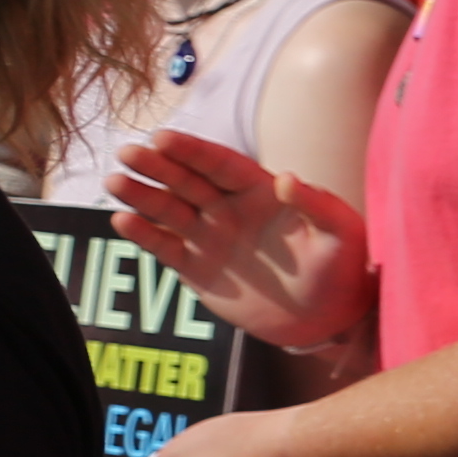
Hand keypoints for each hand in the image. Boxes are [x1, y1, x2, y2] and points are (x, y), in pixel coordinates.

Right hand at [107, 131, 371, 350]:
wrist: (326, 318)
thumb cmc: (342, 268)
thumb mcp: (340, 234)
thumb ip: (317, 205)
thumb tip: (287, 178)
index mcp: (262, 192)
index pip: (221, 164)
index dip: (192, 151)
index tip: (161, 137)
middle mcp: (230, 209)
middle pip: (188, 181)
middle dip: (158, 166)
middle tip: (128, 152)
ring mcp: (210, 237)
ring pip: (169, 209)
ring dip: (141, 196)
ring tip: (114, 181)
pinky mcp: (196, 267)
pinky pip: (165, 246)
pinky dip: (143, 234)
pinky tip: (121, 220)